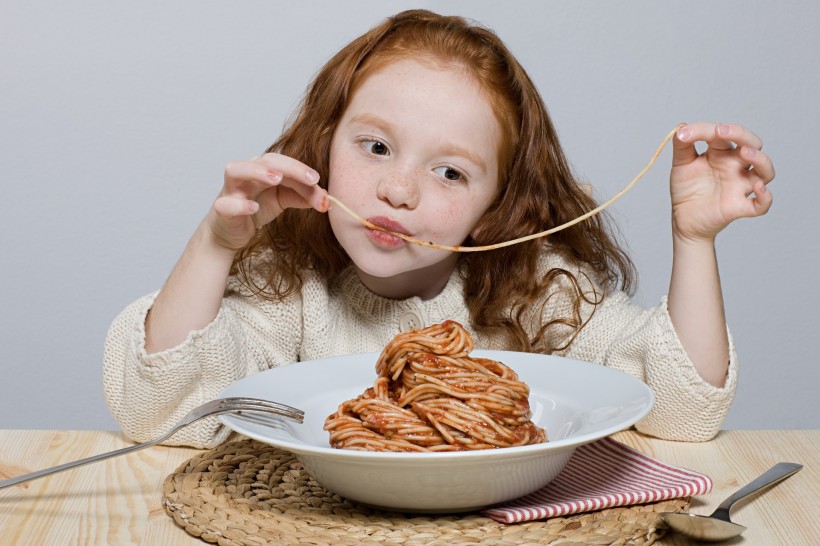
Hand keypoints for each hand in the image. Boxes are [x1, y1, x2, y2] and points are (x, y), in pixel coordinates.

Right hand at [207, 153, 327, 249]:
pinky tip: (254, 208)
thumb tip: (326, 199)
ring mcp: (231, 190)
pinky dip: (240, 205)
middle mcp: (246, 174)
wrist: (232, 231)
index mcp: (263, 169)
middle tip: (310, 179)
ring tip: (277, 178)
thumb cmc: (257, 208)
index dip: (300, 168)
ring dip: (257, 172)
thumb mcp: (283, 200)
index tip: (317, 179)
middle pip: (265, 160)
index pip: (283, 162)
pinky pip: (226, 203)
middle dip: (289, 167)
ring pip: (236, 171)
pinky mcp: (221, 208)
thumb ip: (304, 196)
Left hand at [670, 122, 774, 242]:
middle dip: (741, 135)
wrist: (683, 220)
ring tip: (745, 153)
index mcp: (722, 153)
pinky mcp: (740, 207)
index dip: (708, 130)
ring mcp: (740, 186)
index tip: (685, 135)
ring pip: (765, 171)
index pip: (724, 134)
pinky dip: (765, 197)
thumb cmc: (687, 190)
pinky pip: (761, 204)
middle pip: (753, 145)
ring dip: (759, 160)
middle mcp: (736, 166)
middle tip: (720, 131)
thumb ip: (681, 146)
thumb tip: (681, 127)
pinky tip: (758, 188)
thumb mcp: (681, 165)